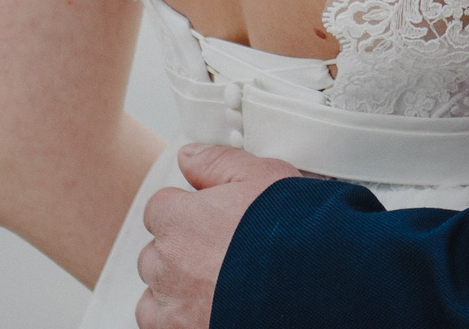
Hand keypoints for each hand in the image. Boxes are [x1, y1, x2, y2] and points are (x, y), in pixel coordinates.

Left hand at [133, 144, 300, 328]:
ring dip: (177, 285)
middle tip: (223, 251)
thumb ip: (219, 163)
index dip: (189, 210)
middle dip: (183, 249)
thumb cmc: (292, 231)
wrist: (313, 285)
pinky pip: (158, 323)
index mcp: (180, 220)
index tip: (213, 218)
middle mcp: (168, 264)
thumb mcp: (264, 176)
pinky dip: (176, 317)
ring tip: (218, 283)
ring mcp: (172, 304)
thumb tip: (189, 156)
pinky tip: (208, 307)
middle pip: (157, 251)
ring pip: (155, 291)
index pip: (161, 208)